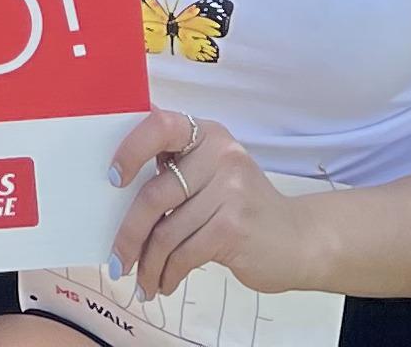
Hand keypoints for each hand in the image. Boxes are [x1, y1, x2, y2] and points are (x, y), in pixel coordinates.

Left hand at [110, 110, 319, 302]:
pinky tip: (163, 284)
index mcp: (208, 135)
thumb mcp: (214, 173)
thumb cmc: (242, 207)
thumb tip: (117, 170)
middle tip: (115, 262)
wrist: (298, 240)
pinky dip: (168, 274)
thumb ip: (177, 165)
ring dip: (147, 264)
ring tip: (141, 281)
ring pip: (166, 231)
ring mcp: (230, 190)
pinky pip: (184, 253)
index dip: (130, 149)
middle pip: (155, 194)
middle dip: (129, 234)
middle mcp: (220, 155)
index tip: (112, 179)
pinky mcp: (233, 226)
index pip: (160, 125)